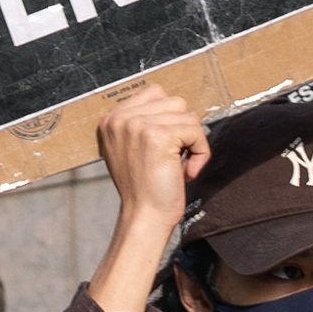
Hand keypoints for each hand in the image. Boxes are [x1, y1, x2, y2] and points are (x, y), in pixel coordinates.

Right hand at [88, 85, 209, 311]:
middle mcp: (121, 118)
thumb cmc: (144, 189)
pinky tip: (186, 172)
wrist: (144, 218)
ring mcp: (137, 125)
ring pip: (188, 115)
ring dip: (192, 142)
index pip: (155, 93)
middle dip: (182, 131)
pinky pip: (196, 131)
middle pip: (174, 102)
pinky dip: (200, 154)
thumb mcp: (132, 149)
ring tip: (178, 165)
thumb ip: (144, 123)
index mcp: (112, 119)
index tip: (163, 150)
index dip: (169, 119)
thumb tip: (175, 107)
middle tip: (171, 160)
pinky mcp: (157, 135)